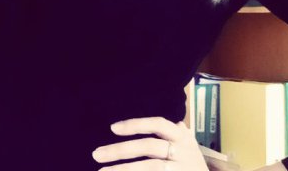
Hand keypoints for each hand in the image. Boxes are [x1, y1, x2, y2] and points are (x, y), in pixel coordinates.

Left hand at [92, 116, 208, 169]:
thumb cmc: (191, 164)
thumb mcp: (185, 144)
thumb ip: (170, 132)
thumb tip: (148, 122)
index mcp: (182, 136)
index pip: (157, 124)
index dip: (135, 124)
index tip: (113, 128)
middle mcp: (183, 151)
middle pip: (149, 147)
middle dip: (121, 150)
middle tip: (96, 154)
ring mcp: (181, 169)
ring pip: (150, 168)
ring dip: (123, 170)